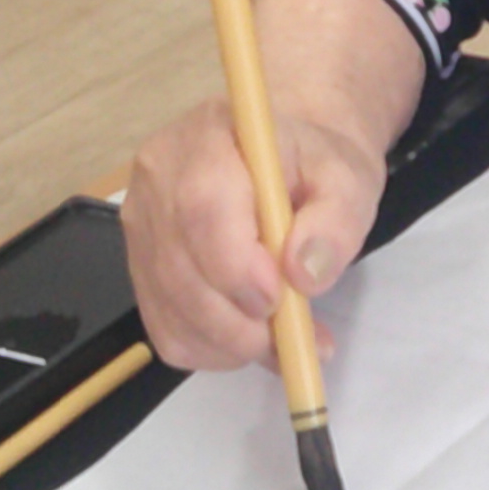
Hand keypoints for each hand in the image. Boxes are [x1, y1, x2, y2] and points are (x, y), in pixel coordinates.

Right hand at [121, 97, 386, 372]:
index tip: (280, 299)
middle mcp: (157, 180)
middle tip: (292, 334)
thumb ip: (336, 221)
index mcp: (207, 141)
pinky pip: (164, 329)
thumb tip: (304, 273)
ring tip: (282, 335)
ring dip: (228, 343)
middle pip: (178, 270)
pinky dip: (211, 348)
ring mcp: (141, 226)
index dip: (236, 268)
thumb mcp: (347, 180)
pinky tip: (251, 335)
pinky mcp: (140, 266)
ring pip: (168, 310)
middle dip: (237, 322)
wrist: (286, 158)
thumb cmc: (315, 166)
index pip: (201, 210)